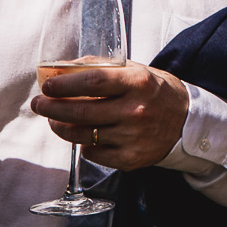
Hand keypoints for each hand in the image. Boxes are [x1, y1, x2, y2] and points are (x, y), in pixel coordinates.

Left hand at [32, 61, 188, 170]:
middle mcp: (136, 110)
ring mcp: (132, 136)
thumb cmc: (156, 92)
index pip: (93, 81)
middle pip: (81, 111)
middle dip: (52, 107)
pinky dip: (84, 146)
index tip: (47, 86)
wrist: (187, 121)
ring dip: (61, 127)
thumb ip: (102, 68)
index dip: (64, 85)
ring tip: (54, 120)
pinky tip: (85, 138)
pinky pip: (93, 154)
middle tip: (39, 104)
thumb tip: (64, 69)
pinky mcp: (130, 158)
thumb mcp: (136, 71)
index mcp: (138, 82)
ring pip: (82, 135)